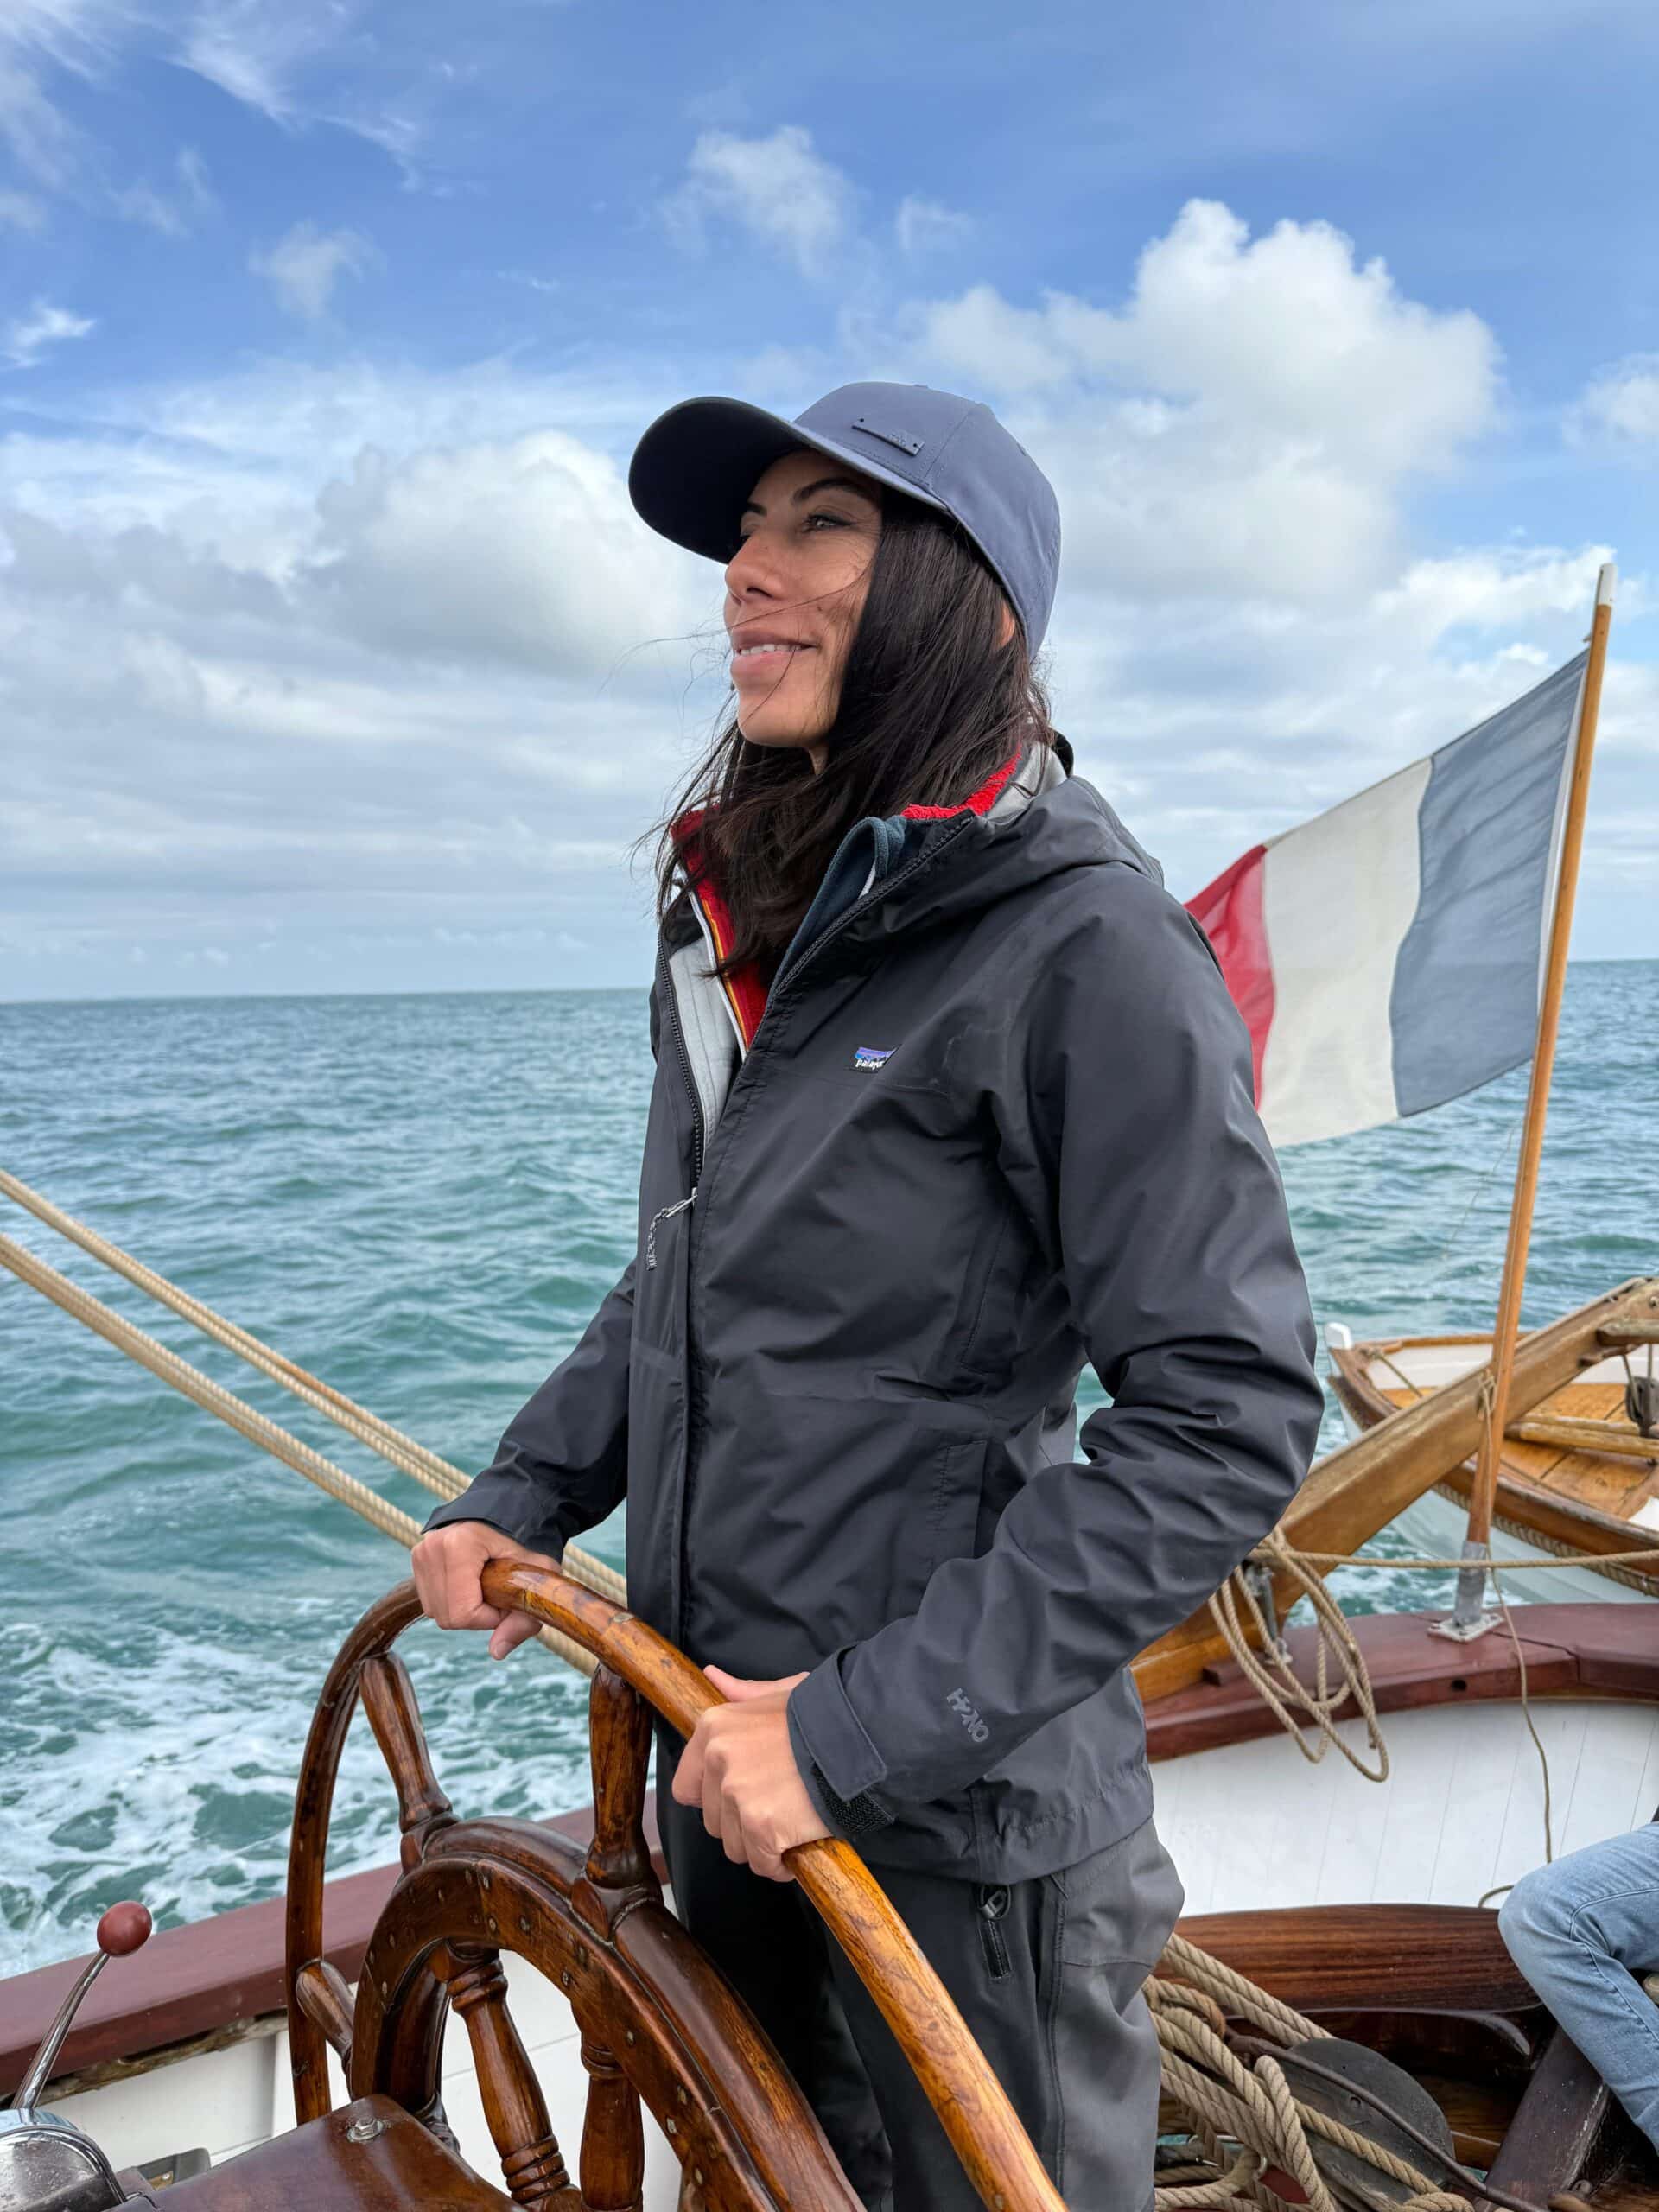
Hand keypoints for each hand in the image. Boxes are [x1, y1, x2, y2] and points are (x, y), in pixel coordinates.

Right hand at [410, 1521, 558, 1660]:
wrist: (513, 1507)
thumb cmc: (530, 1540)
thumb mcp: (538, 1576)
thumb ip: (523, 1618)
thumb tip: (496, 1652)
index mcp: (459, 1545)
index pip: (463, 1613)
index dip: (490, 1617)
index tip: (508, 1598)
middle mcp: (432, 1547)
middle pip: (446, 1616)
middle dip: (477, 1615)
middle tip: (500, 1592)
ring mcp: (421, 1551)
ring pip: (436, 1611)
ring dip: (463, 1609)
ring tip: (486, 1584)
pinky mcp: (418, 1557)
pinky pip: (430, 1600)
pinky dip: (452, 1600)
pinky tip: (471, 1582)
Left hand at [672, 1667, 830, 1881]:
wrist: (861, 1739)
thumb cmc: (824, 1717)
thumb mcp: (780, 1695)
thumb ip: (744, 1693)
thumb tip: (712, 1676)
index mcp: (714, 1727)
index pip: (687, 1785)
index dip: (714, 1798)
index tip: (741, 1796)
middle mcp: (718, 1759)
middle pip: (713, 1821)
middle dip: (743, 1822)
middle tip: (777, 1806)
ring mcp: (738, 1794)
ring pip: (735, 1846)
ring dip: (761, 1844)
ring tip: (790, 1823)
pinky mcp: (761, 1826)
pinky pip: (762, 1862)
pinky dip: (780, 1863)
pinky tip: (798, 1843)